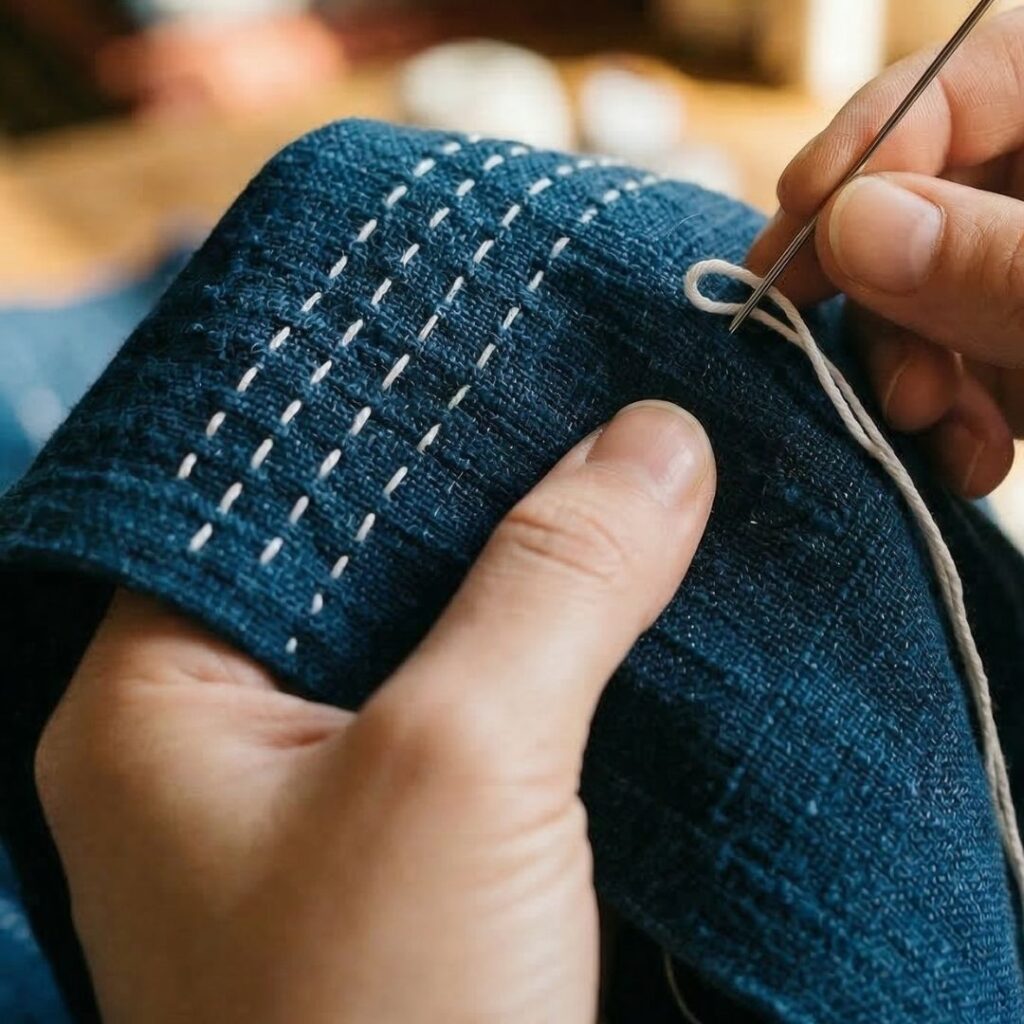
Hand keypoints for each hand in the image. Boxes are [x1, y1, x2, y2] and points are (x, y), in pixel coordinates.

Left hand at [35, 400, 714, 1023]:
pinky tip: (624, 584)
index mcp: (159, 702)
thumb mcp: (462, 772)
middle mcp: (229, 739)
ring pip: (429, 628)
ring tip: (612, 454)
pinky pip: (484, 701)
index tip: (463, 326)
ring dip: (522, 564)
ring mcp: (327, 796)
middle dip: (460, 483)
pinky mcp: (422, 845)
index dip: (363, 412)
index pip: (252, 494)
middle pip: (350, 556)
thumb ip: (551, 586)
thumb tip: (656, 442)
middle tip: (561, 374)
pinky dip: (552, 644)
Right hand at [749, 7, 1023, 497]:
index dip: (884, 127)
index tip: (800, 209)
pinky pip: (968, 359)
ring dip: (910, 365)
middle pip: (938, 192)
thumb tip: (849, 222)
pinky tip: (967, 458)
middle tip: (839, 350)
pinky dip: (953, 414)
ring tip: (923, 427)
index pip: (990, 67)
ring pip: (937, 289)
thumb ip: (998, 264)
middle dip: (883, 282)